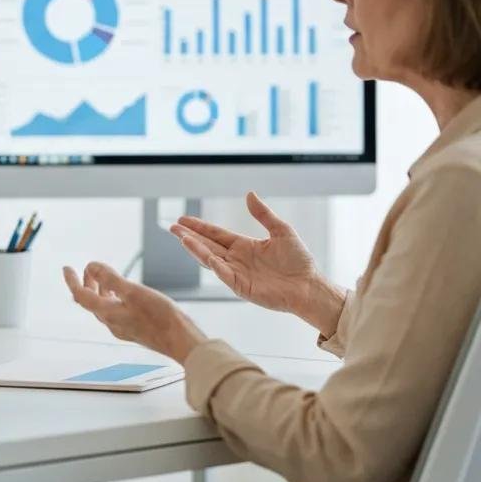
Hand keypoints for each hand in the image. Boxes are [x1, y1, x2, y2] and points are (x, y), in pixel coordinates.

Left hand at [63, 262, 206, 363]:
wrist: (182, 341)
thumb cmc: (160, 317)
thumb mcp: (133, 292)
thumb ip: (110, 278)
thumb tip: (91, 267)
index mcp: (107, 313)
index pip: (81, 296)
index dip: (72, 281)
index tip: (66, 267)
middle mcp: (111, 323)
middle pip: (90, 302)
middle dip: (86, 284)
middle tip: (87, 269)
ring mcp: (123, 328)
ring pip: (103, 307)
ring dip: (99, 291)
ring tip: (103, 278)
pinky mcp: (134, 330)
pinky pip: (115, 311)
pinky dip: (112, 298)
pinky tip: (123, 293)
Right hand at [169, 191, 332, 322]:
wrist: (310, 286)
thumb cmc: (299, 261)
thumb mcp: (282, 231)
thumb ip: (263, 214)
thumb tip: (249, 194)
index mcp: (243, 245)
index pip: (215, 234)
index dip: (199, 226)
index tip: (183, 219)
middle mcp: (236, 259)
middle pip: (207, 245)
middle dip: (189, 236)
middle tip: (172, 227)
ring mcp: (237, 273)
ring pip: (211, 259)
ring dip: (196, 249)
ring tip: (182, 238)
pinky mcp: (242, 287)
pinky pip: (225, 275)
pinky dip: (215, 266)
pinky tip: (206, 257)